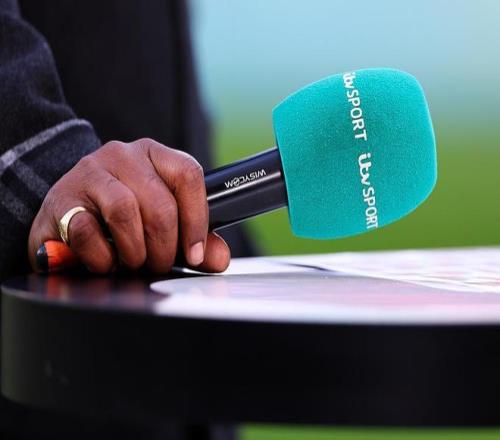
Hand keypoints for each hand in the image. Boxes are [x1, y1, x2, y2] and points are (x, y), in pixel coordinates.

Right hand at [28, 138, 229, 273]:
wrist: (69, 210)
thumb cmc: (124, 217)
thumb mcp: (164, 223)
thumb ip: (194, 240)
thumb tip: (218, 258)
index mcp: (155, 155)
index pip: (188, 175)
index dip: (197, 220)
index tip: (195, 253)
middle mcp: (123, 155)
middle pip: (160, 204)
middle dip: (165, 247)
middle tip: (159, 264)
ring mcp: (90, 172)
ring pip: (125, 212)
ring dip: (135, 251)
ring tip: (133, 263)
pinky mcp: (61, 198)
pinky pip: (87, 231)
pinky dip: (102, 257)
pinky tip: (106, 262)